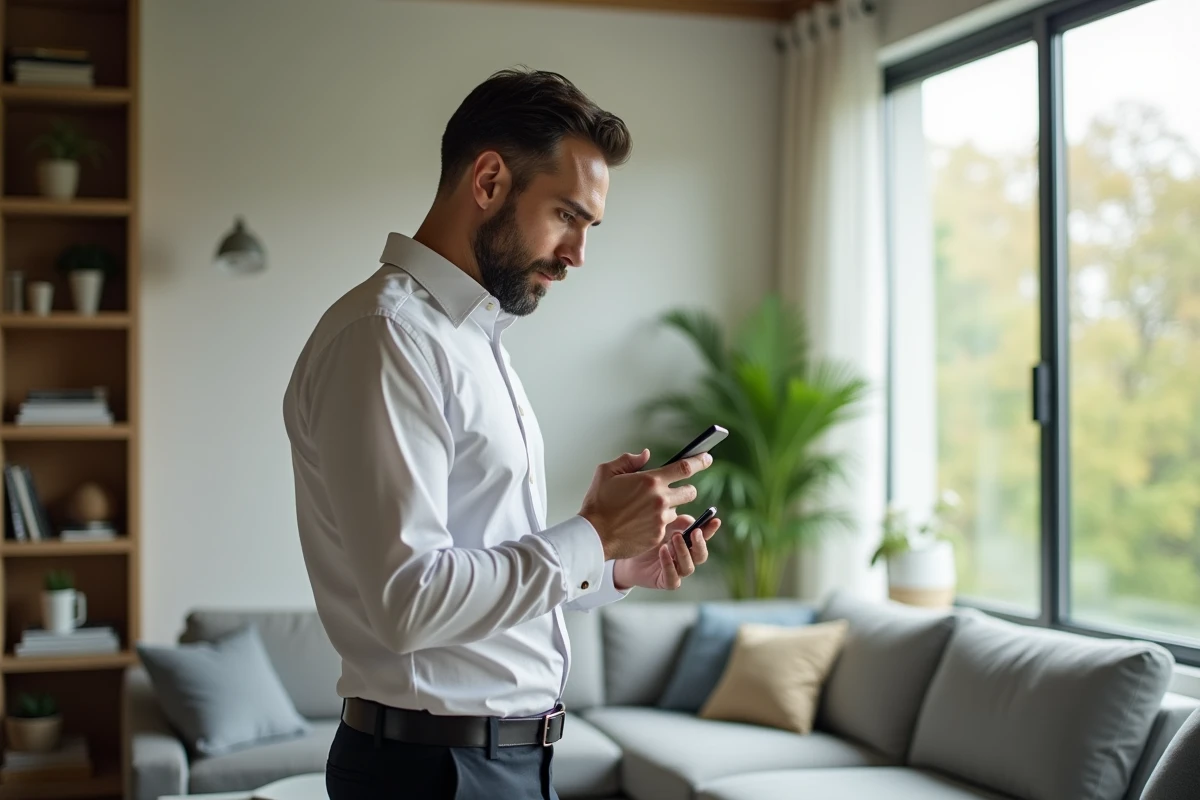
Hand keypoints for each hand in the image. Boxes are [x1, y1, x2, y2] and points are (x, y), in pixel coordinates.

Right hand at [579, 449, 711, 561]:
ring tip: (648, 510)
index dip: (700, 461)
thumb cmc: (598, 502)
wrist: (593, 535)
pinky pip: (667, 526)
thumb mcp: (607, 472)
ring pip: (678, 510)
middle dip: (686, 489)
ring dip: (669, 508)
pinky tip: (641, 523)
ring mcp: (661, 519)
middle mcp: (660, 500)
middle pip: (690, 491)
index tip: (707, 457)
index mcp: (650, 481)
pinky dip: (659, 523)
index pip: (685, 467)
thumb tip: (646, 455)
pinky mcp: (658, 536)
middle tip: (674, 489)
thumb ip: (629, 460)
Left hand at [613, 512, 720, 590]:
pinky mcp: (666, 582)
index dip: (710, 530)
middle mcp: (685, 559)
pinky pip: (673, 578)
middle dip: (700, 544)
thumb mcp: (661, 526)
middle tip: (694, 532)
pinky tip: (663, 551)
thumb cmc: (646, 540)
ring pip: (689, 567)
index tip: (715, 519)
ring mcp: (677, 572)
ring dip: (683, 552)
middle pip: (701, 555)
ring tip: (674, 538)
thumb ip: (677, 522)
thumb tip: (691, 521)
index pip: (703, 537)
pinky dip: (669, 564)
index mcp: (687, 544)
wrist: (626, 556)